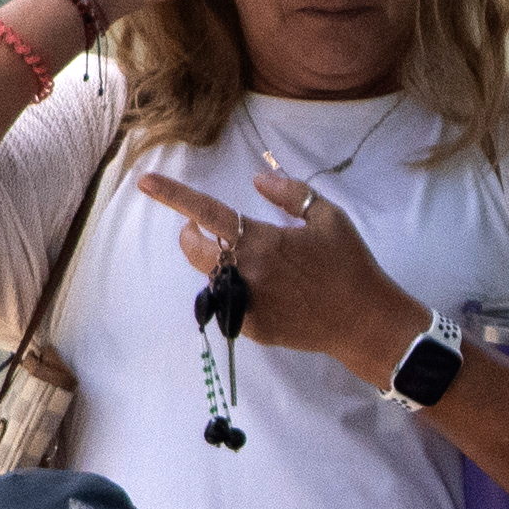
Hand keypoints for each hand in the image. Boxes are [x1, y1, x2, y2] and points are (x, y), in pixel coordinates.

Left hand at [135, 154, 417, 374]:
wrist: (365, 322)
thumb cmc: (351, 265)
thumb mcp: (330, 218)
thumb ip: (291, 194)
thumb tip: (258, 180)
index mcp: (262, 239)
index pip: (206, 211)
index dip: (173, 195)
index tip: (143, 181)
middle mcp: (246, 270)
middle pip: (194, 247)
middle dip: (193, 235)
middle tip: (209, 231)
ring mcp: (245, 302)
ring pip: (211, 276)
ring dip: (221, 265)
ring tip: (258, 267)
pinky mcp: (251, 327)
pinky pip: (229, 304)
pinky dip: (240, 293)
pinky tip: (274, 295)